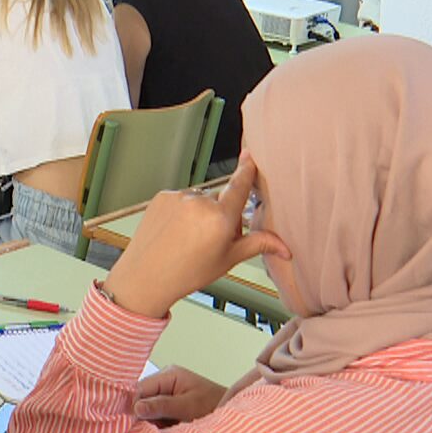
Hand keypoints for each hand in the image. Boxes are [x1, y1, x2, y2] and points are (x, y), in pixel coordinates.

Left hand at [103, 156, 290, 319]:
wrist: (146, 276)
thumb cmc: (188, 272)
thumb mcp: (228, 259)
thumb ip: (258, 244)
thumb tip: (285, 248)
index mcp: (220, 217)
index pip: (239, 186)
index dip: (246, 170)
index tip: (250, 155)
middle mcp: (199, 202)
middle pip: (220, 199)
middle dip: (221, 213)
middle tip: (210, 239)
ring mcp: (178, 197)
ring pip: (199, 199)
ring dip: (200, 211)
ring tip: (189, 237)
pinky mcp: (161, 197)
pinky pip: (180, 199)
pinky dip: (182, 211)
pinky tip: (175, 230)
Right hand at [134, 365, 226, 424]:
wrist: (236, 419)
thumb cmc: (215, 407)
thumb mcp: (187, 407)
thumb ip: (161, 406)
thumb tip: (136, 407)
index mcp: (169, 375)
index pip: (140, 388)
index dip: (132, 405)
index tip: (129, 424)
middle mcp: (165, 381)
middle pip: (141, 398)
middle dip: (142, 415)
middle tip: (149, 430)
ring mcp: (167, 393)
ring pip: (146, 409)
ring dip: (150, 422)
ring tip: (162, 431)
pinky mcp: (170, 406)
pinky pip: (155, 415)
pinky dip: (158, 425)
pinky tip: (165, 431)